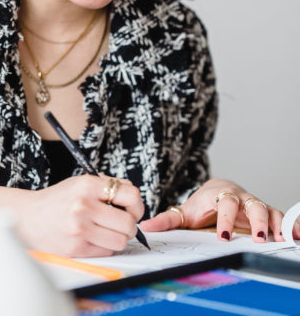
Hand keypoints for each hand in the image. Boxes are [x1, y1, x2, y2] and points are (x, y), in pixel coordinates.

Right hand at [16, 174, 144, 257]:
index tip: (133, 208)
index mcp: (86, 185)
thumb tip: (132, 194)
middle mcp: (84, 206)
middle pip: (128, 223)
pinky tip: (93, 238)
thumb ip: (105, 185)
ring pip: (120, 241)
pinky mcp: (77, 248)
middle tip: (121, 223)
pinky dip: (104, 247)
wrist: (28, 217)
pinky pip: (106, 251)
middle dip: (129, 225)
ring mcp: (80, 228)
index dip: (137, 204)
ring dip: (117, 238)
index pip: (130, 195)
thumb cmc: (56, 200)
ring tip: (106, 231)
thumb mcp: (78, 183)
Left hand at [140, 178, 299, 242]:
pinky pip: (280, 218)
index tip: (223, 237)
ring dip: (277, 225)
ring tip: (283, 240)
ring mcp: (255, 205)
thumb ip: (167, 220)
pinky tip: (297, 237)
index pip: (224, 204)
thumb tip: (146, 228)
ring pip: (269, 210)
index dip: (225, 220)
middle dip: (256, 222)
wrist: (217, 191)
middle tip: (259, 239)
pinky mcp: (266, 214)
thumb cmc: (201, 203)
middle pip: (252, 205)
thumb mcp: (185, 211)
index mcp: (219, 195)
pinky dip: (291, 226)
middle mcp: (240, 198)